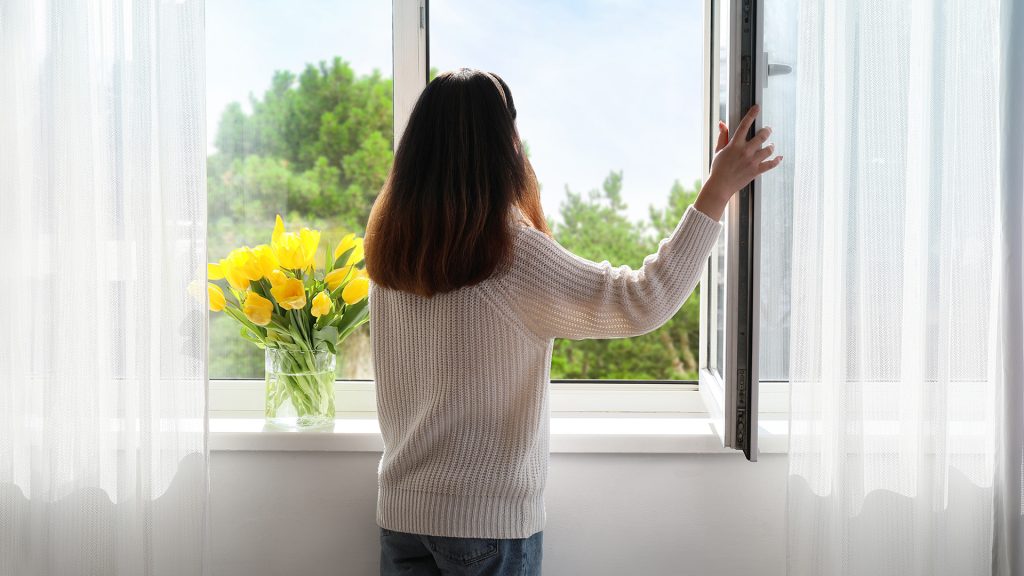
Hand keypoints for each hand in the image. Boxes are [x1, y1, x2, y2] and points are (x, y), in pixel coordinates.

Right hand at [694, 105, 781, 219]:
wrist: (720, 186)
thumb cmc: (718, 168)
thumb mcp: (718, 150)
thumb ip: (722, 136)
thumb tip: (722, 123)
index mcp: (734, 144)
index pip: (745, 125)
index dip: (752, 114)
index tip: (757, 107)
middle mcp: (745, 151)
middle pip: (762, 135)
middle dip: (767, 130)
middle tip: (768, 130)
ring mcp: (752, 161)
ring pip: (768, 149)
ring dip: (771, 145)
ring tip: (771, 145)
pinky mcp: (756, 171)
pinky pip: (770, 164)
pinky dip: (777, 160)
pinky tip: (779, 157)